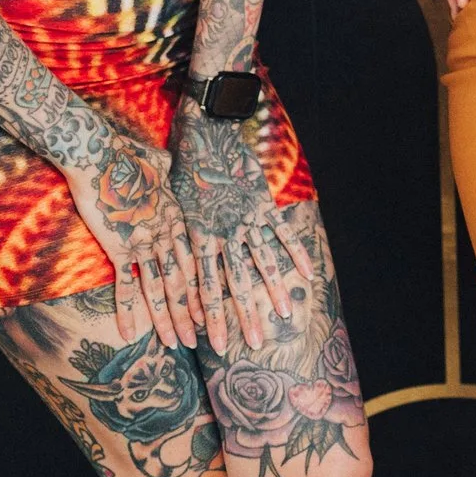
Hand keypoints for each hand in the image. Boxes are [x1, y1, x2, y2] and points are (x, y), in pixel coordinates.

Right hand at [63, 130, 203, 349]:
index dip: (208, 286)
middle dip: (197, 313)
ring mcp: (146, 242)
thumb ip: (163, 171)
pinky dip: (129, 311)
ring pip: (163, 289)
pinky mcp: (120, 246)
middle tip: (210, 339)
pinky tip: (131, 334)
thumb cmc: (126, 155)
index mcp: (179, 217)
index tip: (216, 307)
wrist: (101, 152)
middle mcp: (168, 233)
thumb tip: (163, 164)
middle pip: (188, 280)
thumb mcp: (156, 163)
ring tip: (178, 344)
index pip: (200, 259)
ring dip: (169, 319)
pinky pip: (127, 285)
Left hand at [169, 102, 318, 353]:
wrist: (207, 130)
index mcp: (197, 236)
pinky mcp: (264, 204)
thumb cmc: (182, 166)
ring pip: (261, 263)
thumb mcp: (172, 202)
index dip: (210, 316)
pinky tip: (307, 277)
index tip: (212, 343)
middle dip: (242, 316)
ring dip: (273, 292)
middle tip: (249, 346)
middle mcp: (223, 233)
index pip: (203, 285)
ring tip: (283, 317)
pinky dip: (296, 256)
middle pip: (234, 283)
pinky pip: (282, 235)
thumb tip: (168, 257)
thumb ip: (178, 232)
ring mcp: (246, 219)